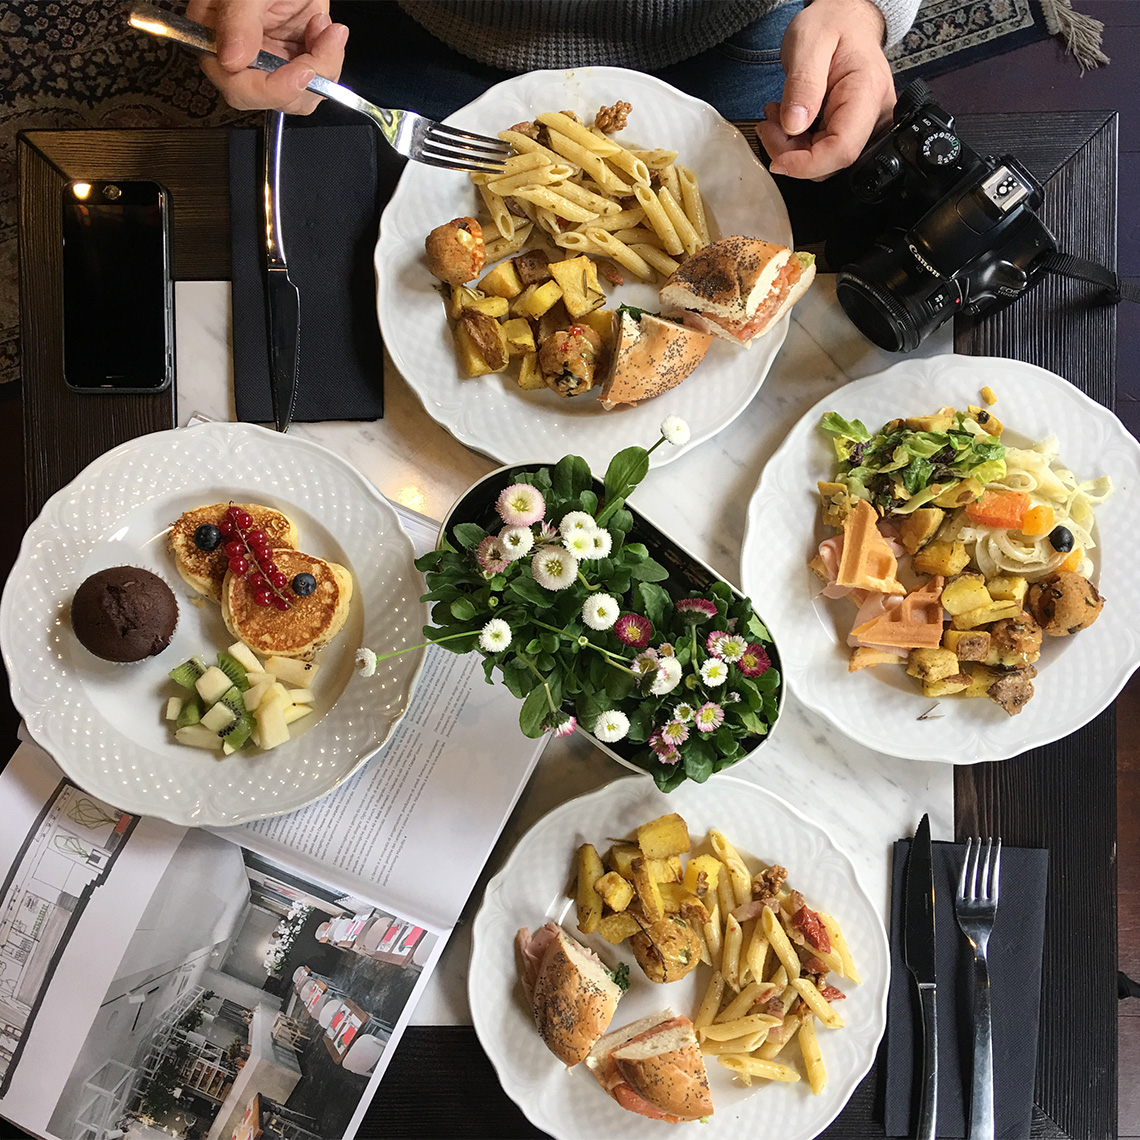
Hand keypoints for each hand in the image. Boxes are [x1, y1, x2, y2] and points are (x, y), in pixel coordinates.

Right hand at [186, 0, 348, 113]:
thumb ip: (238, 19)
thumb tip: (232, 60)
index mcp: (214, 36)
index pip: (234, 84)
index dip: (269, 89)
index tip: (301, 72)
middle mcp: (240, 54)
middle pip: (269, 98)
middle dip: (303, 80)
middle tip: (322, 43)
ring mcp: (269, 58)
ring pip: (298, 96)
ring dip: (323, 67)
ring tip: (326, 28)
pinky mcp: (295, 59)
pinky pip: (316, 81)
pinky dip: (330, 59)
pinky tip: (326, 29)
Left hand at [756, 0, 896, 180]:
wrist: (845, 19)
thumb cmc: (833, 25)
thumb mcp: (809, 43)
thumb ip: (802, 85)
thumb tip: (794, 126)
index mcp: (867, 93)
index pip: (842, 150)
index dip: (807, 164)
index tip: (777, 160)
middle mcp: (874, 116)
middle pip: (831, 161)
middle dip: (792, 154)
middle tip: (770, 124)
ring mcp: (864, 126)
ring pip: (824, 162)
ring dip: (791, 149)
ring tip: (777, 116)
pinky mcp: (851, 131)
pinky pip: (821, 152)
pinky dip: (797, 145)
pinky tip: (789, 120)